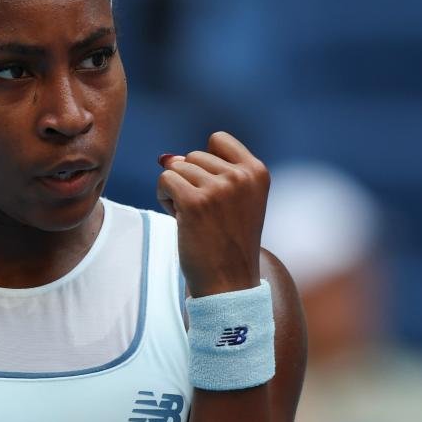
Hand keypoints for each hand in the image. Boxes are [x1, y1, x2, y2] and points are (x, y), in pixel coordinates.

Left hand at [156, 131, 269, 297]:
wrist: (228, 282)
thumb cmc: (227, 242)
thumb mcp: (231, 201)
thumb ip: (206, 173)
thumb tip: (166, 157)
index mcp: (257, 172)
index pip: (219, 139)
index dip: (206, 163)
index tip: (213, 191)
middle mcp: (241, 176)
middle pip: (193, 155)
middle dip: (189, 181)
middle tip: (203, 213)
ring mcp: (219, 188)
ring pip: (176, 167)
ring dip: (176, 191)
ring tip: (193, 218)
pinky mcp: (195, 201)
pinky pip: (165, 180)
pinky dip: (164, 198)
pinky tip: (179, 219)